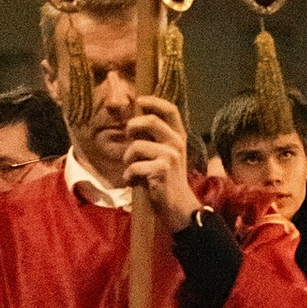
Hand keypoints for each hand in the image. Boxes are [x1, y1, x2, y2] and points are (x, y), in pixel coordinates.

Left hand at [124, 95, 197, 232]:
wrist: (178, 207)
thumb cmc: (165, 180)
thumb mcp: (164, 155)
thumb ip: (153, 139)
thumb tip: (133, 121)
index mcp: (178, 137)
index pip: (170, 110)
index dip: (153, 101)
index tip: (139, 100)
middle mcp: (176, 143)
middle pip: (150, 120)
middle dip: (132, 127)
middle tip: (128, 137)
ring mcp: (170, 156)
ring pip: (136, 146)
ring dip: (127, 159)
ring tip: (132, 169)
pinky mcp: (161, 171)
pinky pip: (133, 166)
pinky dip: (128, 176)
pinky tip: (134, 182)